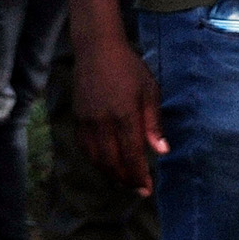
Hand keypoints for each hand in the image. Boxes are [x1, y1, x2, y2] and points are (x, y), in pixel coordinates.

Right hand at [75, 33, 166, 195]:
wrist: (96, 50)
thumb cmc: (129, 69)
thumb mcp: (150, 92)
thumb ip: (153, 123)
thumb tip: (161, 151)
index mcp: (124, 115)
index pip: (131, 154)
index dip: (139, 175)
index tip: (147, 189)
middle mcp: (102, 122)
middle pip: (112, 161)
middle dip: (125, 179)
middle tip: (138, 189)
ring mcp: (86, 121)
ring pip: (96, 158)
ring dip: (110, 173)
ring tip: (124, 180)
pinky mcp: (77, 118)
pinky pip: (85, 147)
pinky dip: (96, 161)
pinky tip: (107, 164)